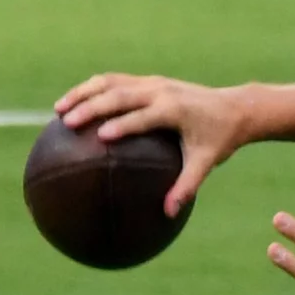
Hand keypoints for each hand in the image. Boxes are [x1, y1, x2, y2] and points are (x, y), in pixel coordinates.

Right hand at [55, 73, 246, 216]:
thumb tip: (168, 213)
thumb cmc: (219, 139)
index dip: (122, 125)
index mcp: (174, 109)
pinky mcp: (148, 81)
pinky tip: (74, 105)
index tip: (100, 137)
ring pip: (111, 81)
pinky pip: (115, 81)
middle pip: (119, 94)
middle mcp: (160, 91)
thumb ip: (186, 187)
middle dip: (92, 106)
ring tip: (58, 110)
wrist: (235, 108)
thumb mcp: (206, 163)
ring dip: (83, 92)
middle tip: (67, 123)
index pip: (143, 116)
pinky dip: (92, 90)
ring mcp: (153, 82)